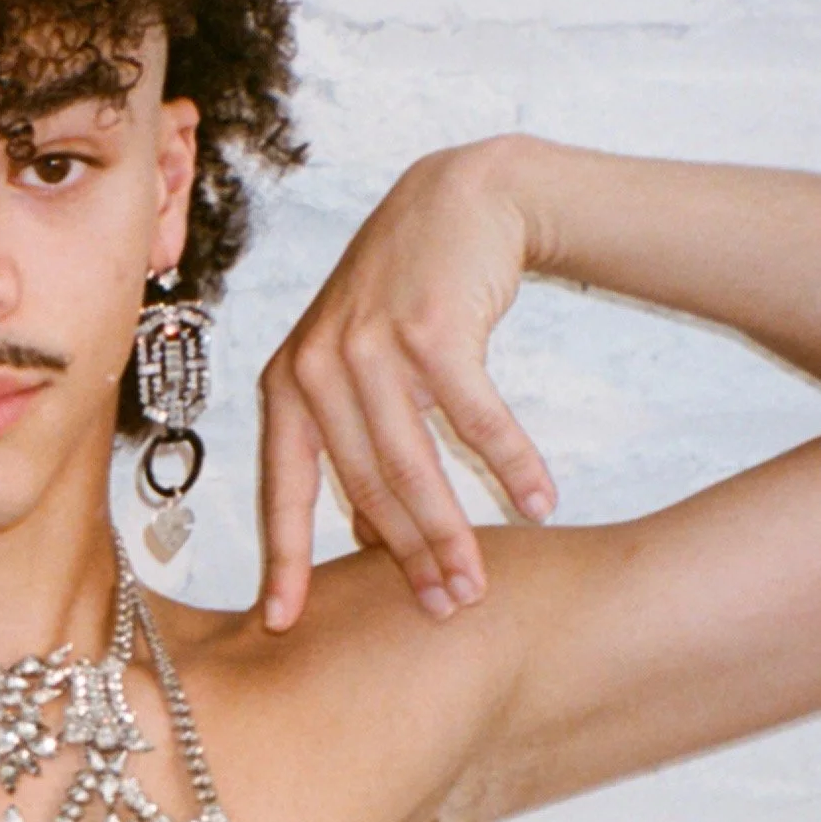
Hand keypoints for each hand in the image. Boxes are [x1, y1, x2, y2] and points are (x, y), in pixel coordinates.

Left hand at [258, 136, 558, 631]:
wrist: (457, 199)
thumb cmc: (404, 298)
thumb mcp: (354, 366)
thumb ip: (348, 441)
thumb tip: (364, 539)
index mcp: (287, 385)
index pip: (281, 488)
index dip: (283, 559)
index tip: (281, 622)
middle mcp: (316, 366)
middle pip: (364, 489)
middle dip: (405, 559)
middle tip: (441, 610)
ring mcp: (370, 345)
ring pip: (414, 465)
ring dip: (452, 531)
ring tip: (479, 583)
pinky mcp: (431, 329)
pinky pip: (476, 418)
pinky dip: (511, 462)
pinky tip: (539, 502)